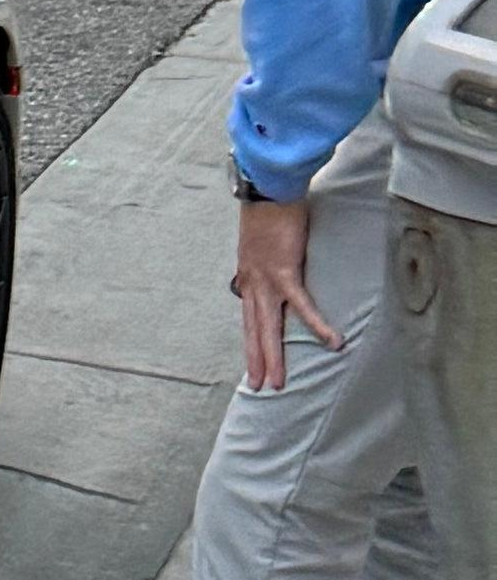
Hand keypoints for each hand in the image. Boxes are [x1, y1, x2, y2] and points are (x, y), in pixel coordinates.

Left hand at [233, 194, 338, 391]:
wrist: (268, 192)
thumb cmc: (269, 214)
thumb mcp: (260, 245)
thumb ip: (265, 263)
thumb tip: (275, 271)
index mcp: (248, 280)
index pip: (248, 320)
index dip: (251, 343)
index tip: (252, 364)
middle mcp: (252, 285)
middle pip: (255, 330)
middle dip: (257, 360)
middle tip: (260, 386)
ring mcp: (266, 281)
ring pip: (270, 327)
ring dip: (274, 356)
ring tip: (277, 381)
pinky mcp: (285, 272)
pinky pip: (302, 305)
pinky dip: (316, 324)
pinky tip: (331, 342)